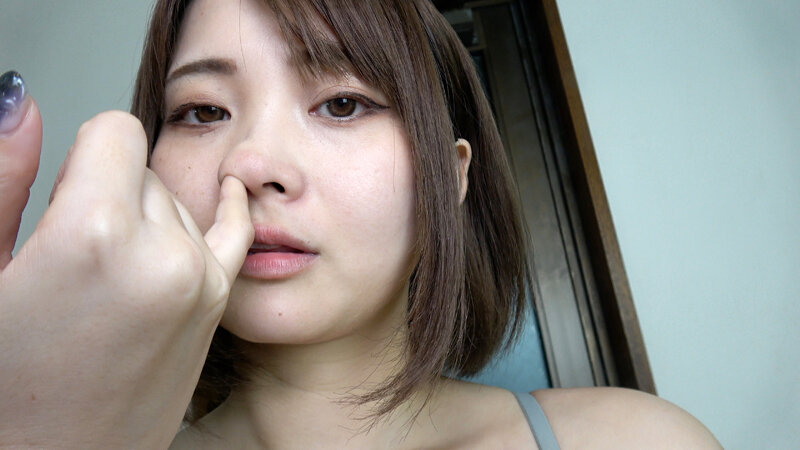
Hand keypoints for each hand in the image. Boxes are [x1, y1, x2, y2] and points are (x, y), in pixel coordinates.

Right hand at [0, 73, 252, 447]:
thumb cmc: (5, 386)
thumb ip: (6, 175)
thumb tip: (22, 100)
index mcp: (95, 236)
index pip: (115, 129)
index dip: (81, 156)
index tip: (63, 197)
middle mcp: (163, 254)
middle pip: (143, 168)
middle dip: (107, 192)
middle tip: (75, 256)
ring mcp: (200, 282)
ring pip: (175, 200)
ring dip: (144, 217)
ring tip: (106, 279)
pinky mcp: (217, 305)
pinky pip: (236, 229)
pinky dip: (226, 208)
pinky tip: (225, 193)